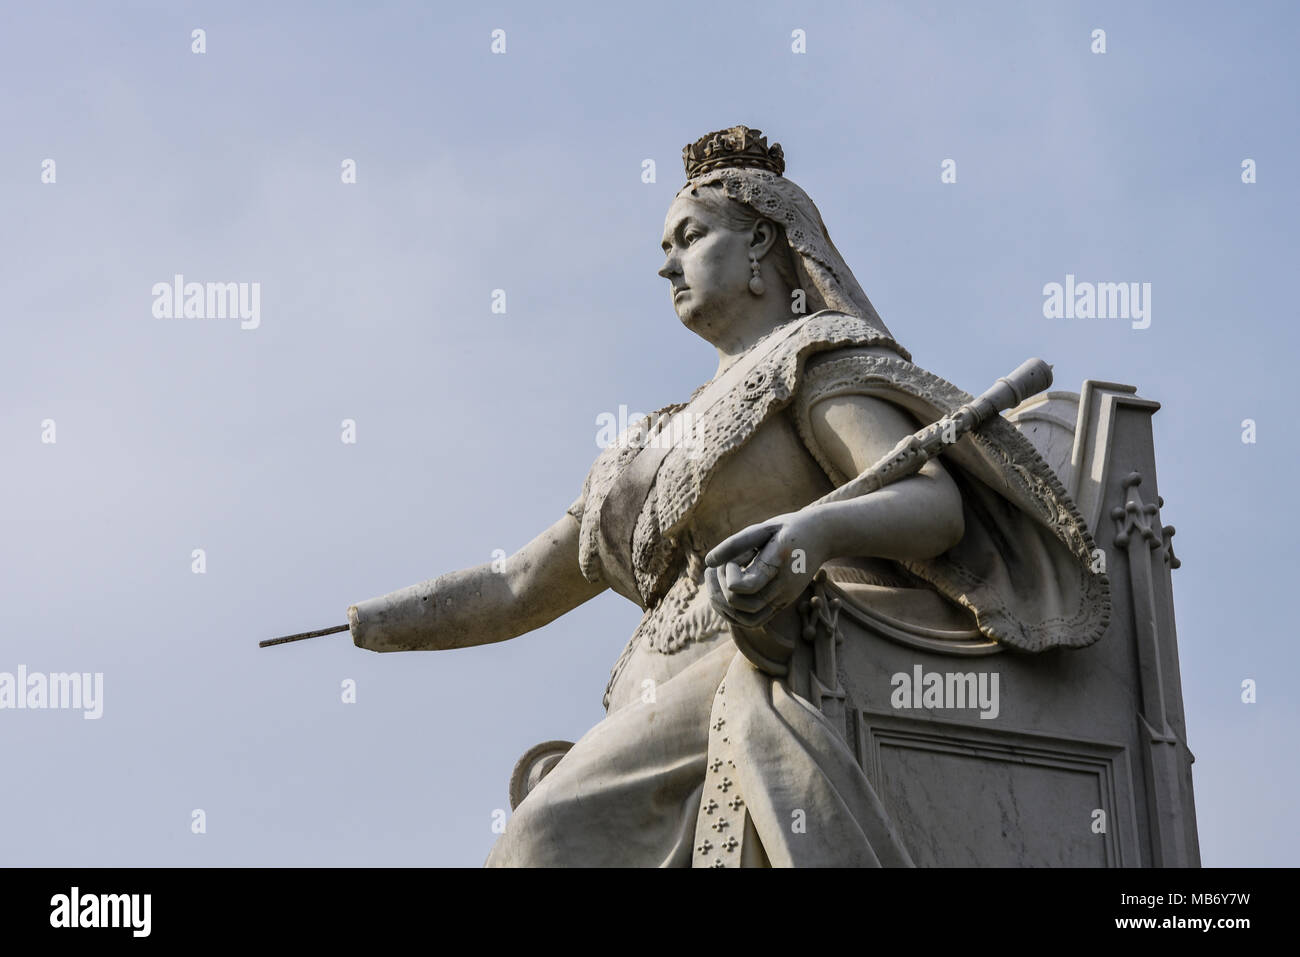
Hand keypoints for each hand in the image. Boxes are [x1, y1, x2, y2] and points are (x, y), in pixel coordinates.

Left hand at [704, 511, 825, 628]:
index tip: (731, 558)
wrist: (821, 538)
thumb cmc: (790, 529)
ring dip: (721, 603)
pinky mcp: (779, 605)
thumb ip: (736, 544)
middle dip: (718, 587)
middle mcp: (781, 589)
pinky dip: (731, 612)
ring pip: (743, 620)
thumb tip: (708, 561)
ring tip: (713, 580)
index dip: (726, 573)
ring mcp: (782, 601)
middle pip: (738, 606)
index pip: (741, 587)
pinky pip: (751, 621)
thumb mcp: (763, 528)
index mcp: (777, 566)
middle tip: (716, 568)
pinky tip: (722, 591)